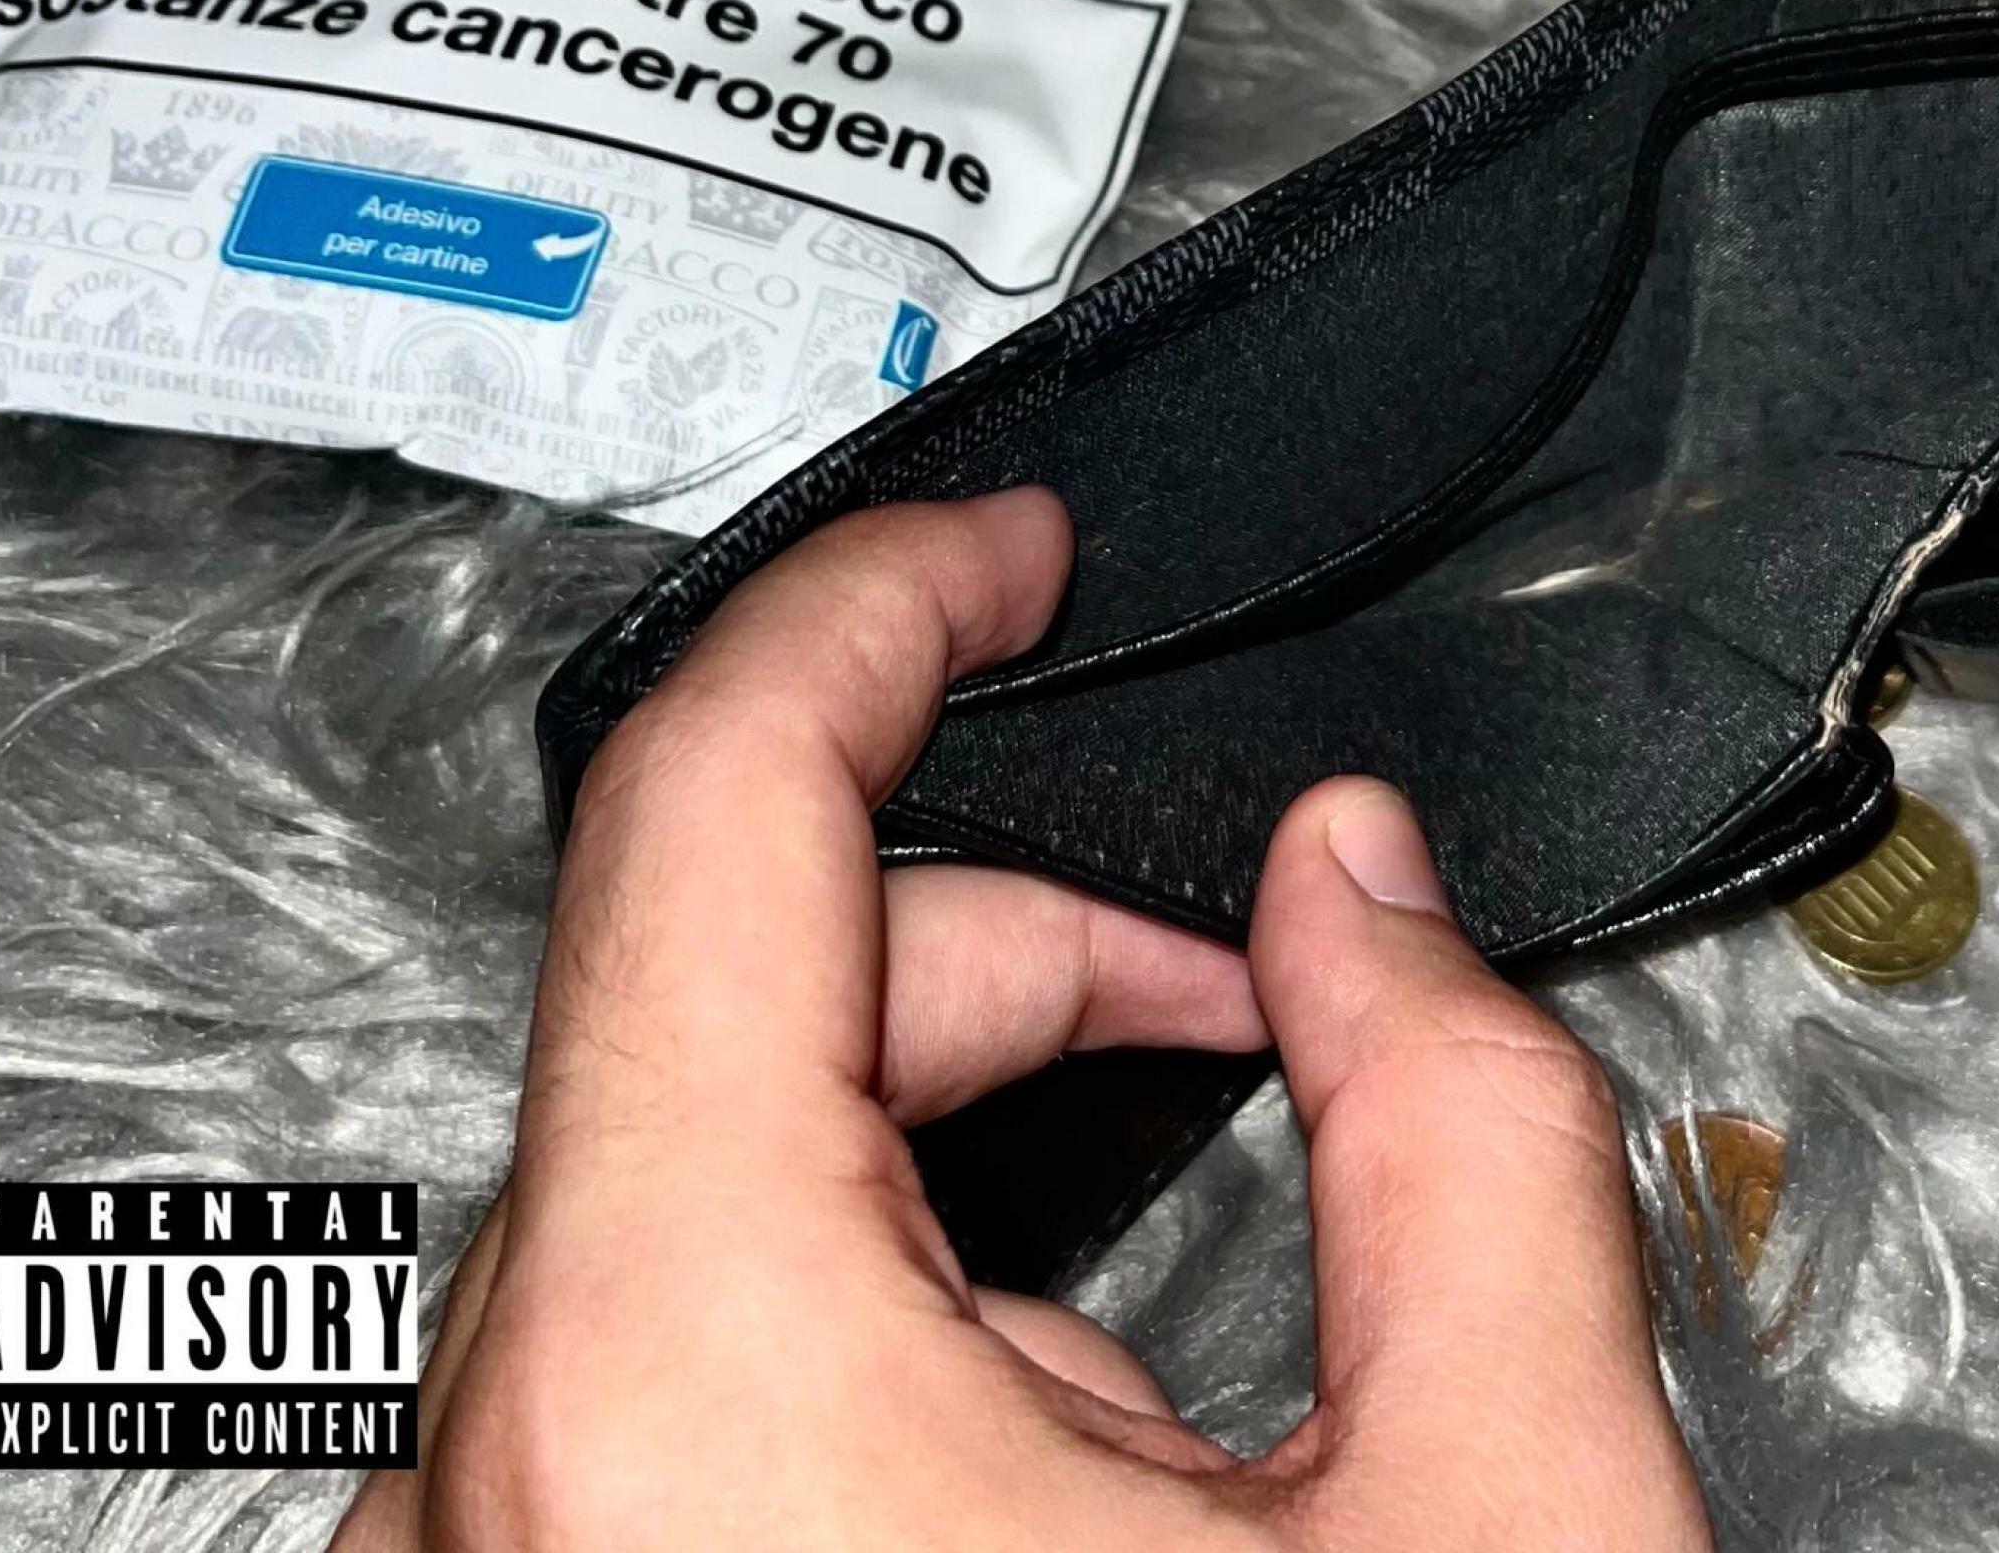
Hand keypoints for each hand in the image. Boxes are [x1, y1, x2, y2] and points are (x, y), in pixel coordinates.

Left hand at [335, 490, 1707, 1552]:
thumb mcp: (1494, 1522)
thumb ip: (1463, 1119)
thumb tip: (1375, 893)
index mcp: (689, 1371)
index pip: (719, 800)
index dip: (890, 605)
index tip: (1008, 543)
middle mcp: (504, 1480)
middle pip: (747, 1006)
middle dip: (1023, 952)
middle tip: (1256, 994)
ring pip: (712, 1200)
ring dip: (969, 1178)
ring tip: (1202, 1353)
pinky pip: (672, 1378)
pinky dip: (878, 1341)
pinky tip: (1075, 1485)